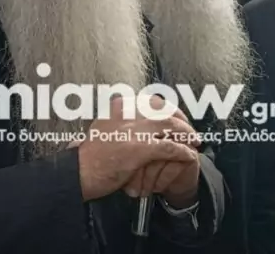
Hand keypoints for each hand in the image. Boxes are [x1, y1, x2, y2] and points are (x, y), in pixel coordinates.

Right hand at [77, 96, 199, 201]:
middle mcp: (128, 113)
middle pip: (165, 110)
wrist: (79, 172)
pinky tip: (189, 155)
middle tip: (190, 129)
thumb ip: (118, 119)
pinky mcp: (141, 148)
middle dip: (182, 119)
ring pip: (171, 125)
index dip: (170, 108)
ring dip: (187, 134)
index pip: (152, 101)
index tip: (177, 116)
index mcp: (119, 106)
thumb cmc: (88, 156)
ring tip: (195, 141)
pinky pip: (170, 147)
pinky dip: (183, 151)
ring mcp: (135, 129)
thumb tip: (130, 115)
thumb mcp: (101, 127)